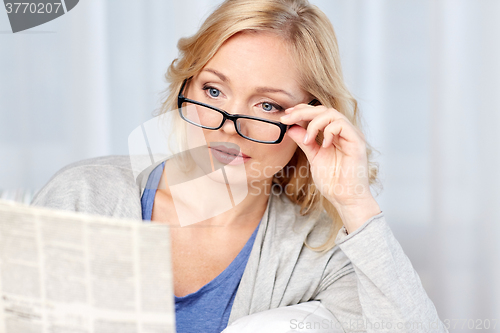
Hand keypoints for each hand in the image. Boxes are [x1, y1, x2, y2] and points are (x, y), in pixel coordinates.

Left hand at [280, 103, 380, 231]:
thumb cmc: (333, 181)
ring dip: (314, 123)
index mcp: (334, 134)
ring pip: (332, 114)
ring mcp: (351, 135)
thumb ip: (304, 142)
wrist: (345, 198)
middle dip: (302, 112)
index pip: (318, 113)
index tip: (286, 115)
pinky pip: (342, 125)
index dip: (302, 110)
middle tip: (287, 119)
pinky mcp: (357, 142)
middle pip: (323, 109)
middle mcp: (344, 132)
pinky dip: (328, 131)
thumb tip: (291, 128)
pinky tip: (323, 145)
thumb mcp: (313, 157)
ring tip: (307, 140)